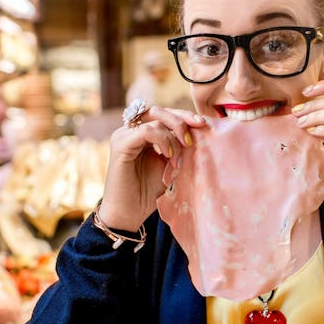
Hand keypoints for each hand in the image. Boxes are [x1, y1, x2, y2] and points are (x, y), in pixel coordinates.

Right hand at [97, 106, 206, 230]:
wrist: (129, 213)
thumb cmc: (148, 192)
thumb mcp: (169, 164)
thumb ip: (178, 147)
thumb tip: (198, 132)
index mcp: (141, 133)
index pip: (164, 114)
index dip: (183, 116)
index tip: (202, 124)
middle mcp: (131, 130)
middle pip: (159, 111)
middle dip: (181, 119)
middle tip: (195, 132)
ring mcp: (124, 135)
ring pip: (154, 118)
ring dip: (173, 136)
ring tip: (177, 157)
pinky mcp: (120, 144)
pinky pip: (146, 130)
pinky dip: (162, 140)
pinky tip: (168, 156)